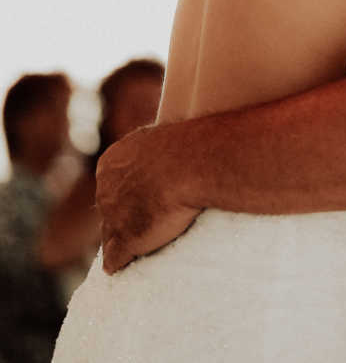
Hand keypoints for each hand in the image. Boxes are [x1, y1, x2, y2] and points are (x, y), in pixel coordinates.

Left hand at [97, 127, 198, 273]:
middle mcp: (105, 190)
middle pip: (109, 210)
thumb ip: (154, 138)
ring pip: (108, 235)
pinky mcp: (126, 240)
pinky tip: (123, 267)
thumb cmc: (185, 145)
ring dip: (120, 241)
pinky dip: (119, 264)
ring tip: (135, 248)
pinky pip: (114, 259)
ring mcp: (113, 217)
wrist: (193, 164)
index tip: (142, 199)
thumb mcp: (163, 129)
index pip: (111, 185)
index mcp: (110, 163)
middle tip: (143, 221)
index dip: (127, 195)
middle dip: (123, 216)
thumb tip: (165, 126)